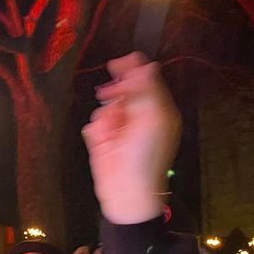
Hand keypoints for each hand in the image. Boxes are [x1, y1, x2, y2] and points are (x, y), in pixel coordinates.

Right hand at [83, 53, 181, 224]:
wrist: (126, 190)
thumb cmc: (146, 154)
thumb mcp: (154, 116)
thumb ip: (148, 88)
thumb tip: (146, 64)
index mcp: (158, 108)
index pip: (146, 78)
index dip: (133, 69)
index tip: (119, 64)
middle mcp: (139, 115)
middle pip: (123, 88)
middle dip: (116, 92)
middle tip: (112, 96)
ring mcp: (120, 127)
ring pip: (105, 104)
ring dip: (106, 114)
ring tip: (112, 131)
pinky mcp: (102, 139)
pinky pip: (94, 123)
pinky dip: (97, 129)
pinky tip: (104, 142)